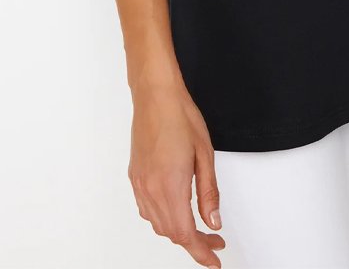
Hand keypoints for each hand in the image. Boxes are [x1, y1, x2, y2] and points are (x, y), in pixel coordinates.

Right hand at [128, 82, 225, 267]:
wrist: (155, 95)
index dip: (200, 252)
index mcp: (171, 185)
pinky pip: (146, 210)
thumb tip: (213, 222)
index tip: (213, 260)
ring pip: (157, 224)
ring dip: (178, 232)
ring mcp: (140, 184)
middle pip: (171, 232)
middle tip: (214, 240)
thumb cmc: (181, 117)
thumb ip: (209, 192)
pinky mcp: (135, 176)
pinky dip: (162, 219)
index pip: (185, 234)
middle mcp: (151, 189)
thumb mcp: (205, 154)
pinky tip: (175, 211)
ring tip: (198, 229)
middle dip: (193, 243)